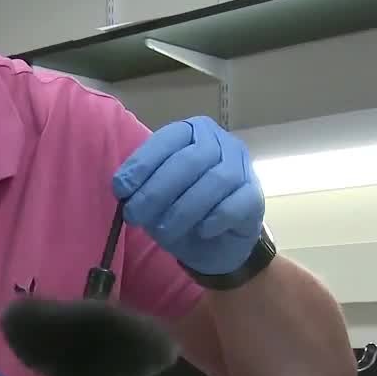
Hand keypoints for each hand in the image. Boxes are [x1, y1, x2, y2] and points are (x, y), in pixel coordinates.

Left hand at [113, 115, 264, 275]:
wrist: (216, 243)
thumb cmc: (182, 210)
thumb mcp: (155, 196)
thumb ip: (142, 186)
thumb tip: (123, 188)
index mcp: (192, 132)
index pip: (166, 140)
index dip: (142, 164)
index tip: (121, 190)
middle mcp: (220, 142)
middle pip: (189, 160)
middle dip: (157, 191)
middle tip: (136, 216)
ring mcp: (242, 167)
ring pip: (215, 181)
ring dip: (183, 210)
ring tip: (164, 232)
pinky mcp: (255, 196)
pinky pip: (236, 204)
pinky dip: (215, 218)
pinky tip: (201, 231)